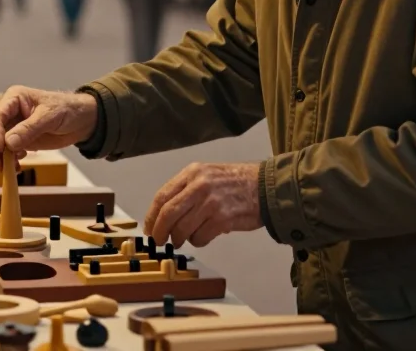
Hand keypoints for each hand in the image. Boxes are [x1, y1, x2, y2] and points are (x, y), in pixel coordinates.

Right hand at [0, 86, 98, 171]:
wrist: (82, 121)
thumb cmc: (67, 110)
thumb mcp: (50, 117)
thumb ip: (29, 129)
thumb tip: (7, 143)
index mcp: (14, 98)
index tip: (1, 149)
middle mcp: (9, 111)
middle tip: (0, 164)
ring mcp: (13, 126)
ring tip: (10, 168)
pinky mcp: (18, 139)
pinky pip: (5, 151)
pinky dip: (8, 160)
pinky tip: (18, 166)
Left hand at [145, 162, 263, 247]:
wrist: (265, 187)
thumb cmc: (235, 182)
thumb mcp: (207, 175)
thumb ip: (186, 190)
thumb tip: (163, 215)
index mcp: (192, 173)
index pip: (162, 197)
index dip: (151, 217)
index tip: (149, 229)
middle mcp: (199, 186)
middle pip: (168, 214)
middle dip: (160, 232)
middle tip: (160, 241)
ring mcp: (211, 203)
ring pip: (182, 229)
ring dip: (180, 239)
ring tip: (184, 238)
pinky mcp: (222, 219)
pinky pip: (199, 238)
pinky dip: (198, 241)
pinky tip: (204, 235)